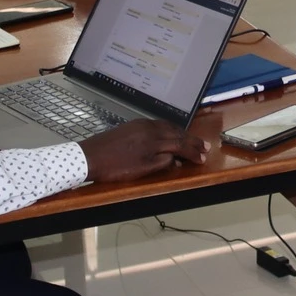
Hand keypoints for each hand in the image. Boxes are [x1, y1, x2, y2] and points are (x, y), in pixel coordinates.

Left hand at [81, 120, 212, 182]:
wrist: (89, 156)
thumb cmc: (115, 168)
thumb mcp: (141, 170)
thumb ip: (162, 163)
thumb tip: (177, 159)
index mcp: (153, 140)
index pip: (179, 144)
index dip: (192, 151)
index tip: (203, 158)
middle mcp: (150, 128)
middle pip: (176, 133)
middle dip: (192, 140)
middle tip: (206, 147)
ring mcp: (141, 124)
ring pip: (168, 126)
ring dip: (182, 134)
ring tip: (191, 140)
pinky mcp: (133, 124)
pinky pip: (158, 124)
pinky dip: (169, 130)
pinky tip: (170, 134)